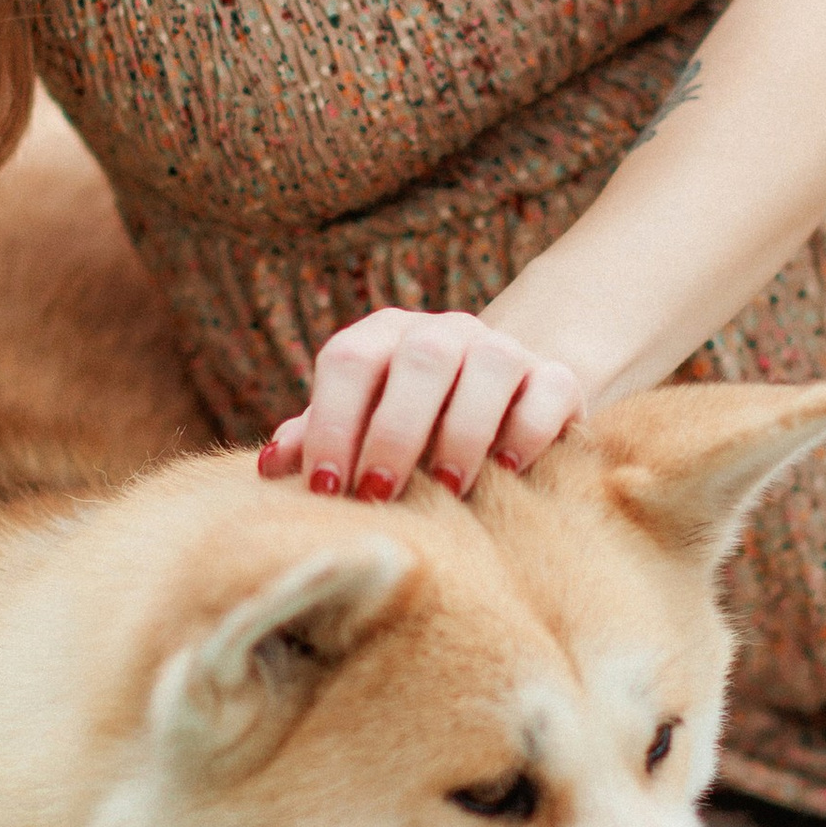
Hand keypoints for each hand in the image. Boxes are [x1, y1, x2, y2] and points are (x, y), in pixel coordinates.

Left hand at [259, 308, 585, 501]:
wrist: (495, 410)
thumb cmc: (406, 432)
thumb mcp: (358, 432)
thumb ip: (317, 441)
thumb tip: (270, 466)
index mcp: (383, 336)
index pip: (349, 360)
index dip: (332, 424)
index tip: (323, 490)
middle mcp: (443, 331)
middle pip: (419, 359)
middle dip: (394, 432)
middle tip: (378, 495)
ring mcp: (502, 349)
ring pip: (489, 366)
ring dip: (463, 432)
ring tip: (448, 491)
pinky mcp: (555, 376)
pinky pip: (549, 389)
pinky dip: (527, 432)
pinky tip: (508, 474)